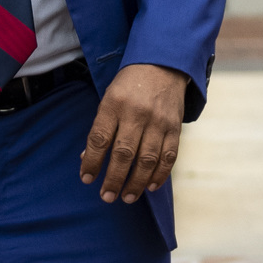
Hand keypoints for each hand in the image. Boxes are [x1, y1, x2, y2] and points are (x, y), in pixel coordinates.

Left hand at [79, 63, 190, 202]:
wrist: (163, 64)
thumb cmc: (129, 85)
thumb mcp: (108, 98)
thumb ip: (101, 127)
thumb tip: (88, 158)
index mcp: (114, 104)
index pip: (100, 138)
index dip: (92, 162)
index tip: (87, 179)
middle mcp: (137, 113)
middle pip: (124, 153)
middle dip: (114, 179)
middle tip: (106, 197)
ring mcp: (158, 121)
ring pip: (147, 159)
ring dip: (136, 182)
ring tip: (127, 197)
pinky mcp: (175, 127)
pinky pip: (168, 156)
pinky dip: (160, 174)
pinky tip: (150, 186)